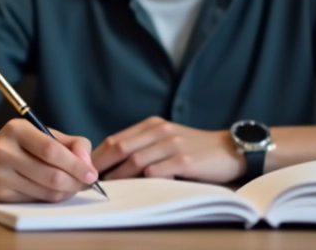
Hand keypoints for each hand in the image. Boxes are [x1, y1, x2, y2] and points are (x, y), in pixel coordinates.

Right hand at [0, 118, 98, 202]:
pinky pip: (35, 200)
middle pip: (51, 175)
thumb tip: (88, 163)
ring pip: (45, 191)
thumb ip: (72, 143)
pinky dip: (51, 198)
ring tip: (73, 186)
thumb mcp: (45, 134)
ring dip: (66, 192)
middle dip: (75, 182)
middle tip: (86, 183)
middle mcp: (3, 151)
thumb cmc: (21, 146)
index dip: (75, 165)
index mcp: (16, 129)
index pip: (51, 151)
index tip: (91, 174)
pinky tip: (54, 191)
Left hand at [91, 116, 245, 182]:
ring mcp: (173, 145)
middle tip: (89, 183)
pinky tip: (135, 190)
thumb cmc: (195, 148)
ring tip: (108, 189)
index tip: (85, 171)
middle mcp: (160, 131)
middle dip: (101, 166)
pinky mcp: (185, 161)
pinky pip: (156, 172)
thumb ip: (143, 145)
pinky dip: (141, 182)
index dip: (97, 156)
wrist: (230, 149)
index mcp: (152, 125)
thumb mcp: (167, 138)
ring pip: (135, 161)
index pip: (116, 139)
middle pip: (120, 147)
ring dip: (118, 177)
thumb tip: (111, 164)